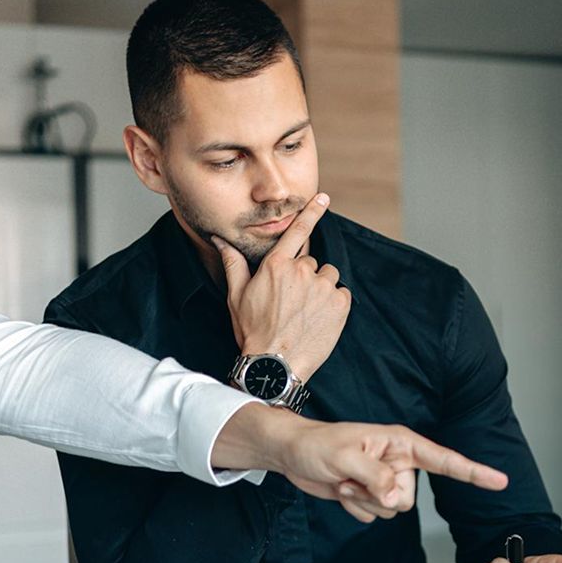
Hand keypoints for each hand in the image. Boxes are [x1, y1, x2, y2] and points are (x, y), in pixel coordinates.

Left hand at [211, 404, 507, 521]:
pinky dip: (356, 508)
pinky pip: (375, 517)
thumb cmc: (317, 446)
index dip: (473, 472)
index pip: (445, 460)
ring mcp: (385, 480)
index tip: (500, 481)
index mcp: (401, 444)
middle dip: (380, 495)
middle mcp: (399, 462)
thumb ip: (376, 478)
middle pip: (409, 497)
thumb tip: (397, 498)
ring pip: (393, 511)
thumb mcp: (346, 459)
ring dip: (365, 502)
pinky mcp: (371, 495)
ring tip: (346, 481)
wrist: (294, 456)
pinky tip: (342, 490)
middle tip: (353, 478)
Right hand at [213, 193, 349, 380]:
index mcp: (276, 265)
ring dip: (320, 289)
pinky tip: (318, 320)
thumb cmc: (252, 331)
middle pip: (312, 262)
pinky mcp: (340, 304)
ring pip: (328, 277)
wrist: (275, 364)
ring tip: (305, 313)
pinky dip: (334, 304)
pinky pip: (341, 294)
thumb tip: (220, 240)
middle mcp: (301, 271)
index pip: (297, 230)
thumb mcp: (237, 296)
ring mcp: (322, 287)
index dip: (311, 212)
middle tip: (292, 303)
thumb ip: (233, 263)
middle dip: (305, 277)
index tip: (323, 198)